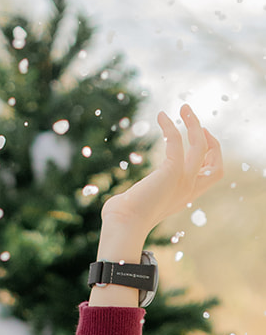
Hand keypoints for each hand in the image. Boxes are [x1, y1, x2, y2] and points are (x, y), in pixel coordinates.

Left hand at [101, 104, 222, 235]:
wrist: (122, 226)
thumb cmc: (122, 221)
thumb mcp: (137, 208)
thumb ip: (136, 200)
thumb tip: (118, 201)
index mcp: (183, 198)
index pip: (210, 177)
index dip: (210, 158)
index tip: (198, 142)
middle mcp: (188, 190)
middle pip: (216, 165)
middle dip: (211, 142)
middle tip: (198, 125)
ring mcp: (183, 181)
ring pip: (202, 146)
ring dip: (195, 124)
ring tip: (183, 107)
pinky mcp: (172, 171)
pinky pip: (177, 141)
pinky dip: (170, 126)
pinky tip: (161, 115)